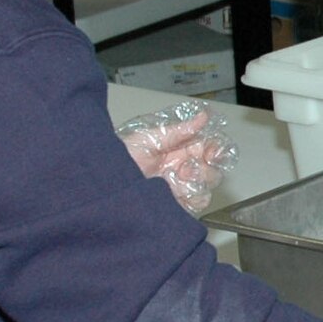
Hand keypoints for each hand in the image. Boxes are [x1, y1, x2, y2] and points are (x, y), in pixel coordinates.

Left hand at [118, 100, 234, 215]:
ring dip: (195, 183)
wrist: (106, 183)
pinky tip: (174, 193)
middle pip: (213, 170)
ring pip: (207, 187)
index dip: (216, 149)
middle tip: (186, 168)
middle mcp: (182, 169)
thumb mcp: (150, 138)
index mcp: (179, 150)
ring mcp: (180, 188)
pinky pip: (196, 203)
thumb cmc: (121, 158)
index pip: (209, 148)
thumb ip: (179, 130)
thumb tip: (203, 116)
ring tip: (175, 180)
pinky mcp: (176, 205)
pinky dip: (190, 198)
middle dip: (204, 169)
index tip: (211, 152)